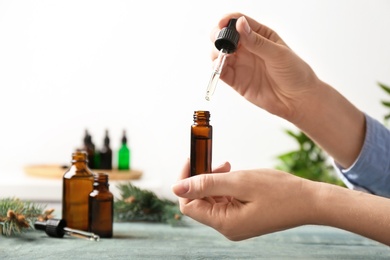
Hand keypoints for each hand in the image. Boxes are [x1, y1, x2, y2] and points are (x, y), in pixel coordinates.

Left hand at [172, 160, 316, 240]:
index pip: (189, 204)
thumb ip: (206, 184)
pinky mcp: (243, 218)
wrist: (310, 202)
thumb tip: (176, 188)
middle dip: (201, 178)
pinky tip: (233, 174)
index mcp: (224, 223)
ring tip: (227, 165)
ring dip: (213, 180)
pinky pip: (224, 201)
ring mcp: (235, 224)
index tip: (193, 159)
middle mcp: (227, 227)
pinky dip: (224, 186)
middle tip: (211, 158)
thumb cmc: (280, 191)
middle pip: (199, 202)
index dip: (186, 181)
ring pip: (211, 200)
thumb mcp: (240, 182)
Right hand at [211, 13, 320, 121]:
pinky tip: (219, 66)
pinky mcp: (236, 80)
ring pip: (219, 53)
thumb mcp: (278, 53)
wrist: (297, 99)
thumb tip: (240, 24)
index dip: (228, 20)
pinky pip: (221, 72)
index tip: (222, 23)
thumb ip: (256, 41)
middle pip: (225, 36)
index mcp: (259, 35)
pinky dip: (216, 68)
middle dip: (218, 36)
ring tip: (222, 56)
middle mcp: (247, 48)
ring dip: (215, 52)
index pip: (239, 22)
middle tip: (220, 41)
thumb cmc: (294, 73)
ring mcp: (241, 64)